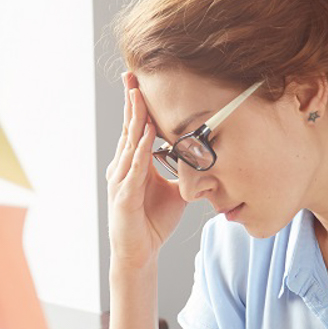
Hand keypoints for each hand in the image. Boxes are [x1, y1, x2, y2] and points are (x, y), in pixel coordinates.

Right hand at [105, 72, 186, 268]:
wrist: (139, 253)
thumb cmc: (153, 220)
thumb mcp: (175, 190)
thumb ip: (185, 172)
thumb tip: (207, 157)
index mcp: (132, 163)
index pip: (135, 128)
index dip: (137, 105)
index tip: (139, 80)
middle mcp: (122, 167)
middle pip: (128, 129)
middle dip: (130, 102)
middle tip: (131, 75)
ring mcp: (120, 181)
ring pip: (129, 144)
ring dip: (135, 120)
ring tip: (138, 96)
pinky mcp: (123, 197)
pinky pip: (134, 170)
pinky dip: (140, 152)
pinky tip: (146, 136)